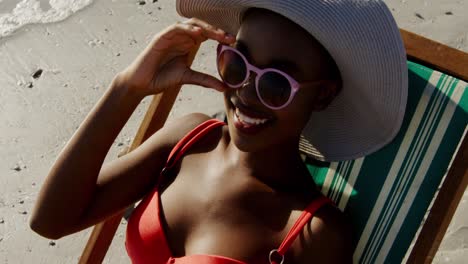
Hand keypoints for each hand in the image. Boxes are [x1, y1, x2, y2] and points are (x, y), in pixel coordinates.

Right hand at [114, 18, 235, 97]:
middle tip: (229, 38)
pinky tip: (197, 33)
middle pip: (202, 27)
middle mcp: (181, 37)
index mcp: (188, 44)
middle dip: (216, 31)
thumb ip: (205, 80)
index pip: (207, 34)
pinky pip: (175, 28)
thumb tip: (224, 87)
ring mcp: (171, 36)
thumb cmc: (162, 78)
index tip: (233, 42)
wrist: (142, 84)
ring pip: (190, 24)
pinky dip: (187, 29)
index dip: (220, 36)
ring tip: (218, 35)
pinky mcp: (161, 38)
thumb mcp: (188, 78)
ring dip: (205, 28)